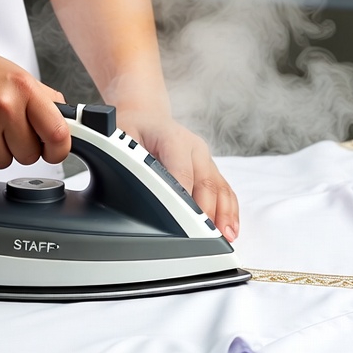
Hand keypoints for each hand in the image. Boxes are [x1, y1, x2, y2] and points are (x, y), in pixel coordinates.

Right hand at [0, 32, 70, 169]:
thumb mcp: (9, 71)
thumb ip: (39, 95)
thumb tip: (64, 116)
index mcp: (24, 86)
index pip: (58, 132)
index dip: (59, 149)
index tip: (53, 152)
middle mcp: (5, 104)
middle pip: (30, 155)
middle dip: (18, 148)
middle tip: (2, 129)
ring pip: (3, 163)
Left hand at [116, 108, 239, 242]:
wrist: (147, 116)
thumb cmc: (134, 127)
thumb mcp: (121, 136)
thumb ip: (125, 157)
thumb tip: (126, 179)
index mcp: (173, 138)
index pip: (182, 171)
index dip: (184, 197)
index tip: (185, 221)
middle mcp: (195, 148)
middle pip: (206, 183)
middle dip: (208, 212)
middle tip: (207, 237)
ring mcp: (205, 159)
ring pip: (220, 188)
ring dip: (224, 214)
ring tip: (226, 236)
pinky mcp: (210, 169)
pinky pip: (225, 190)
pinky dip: (229, 210)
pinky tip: (231, 227)